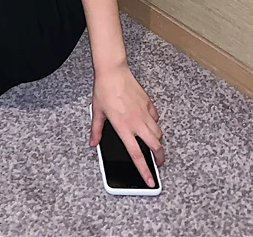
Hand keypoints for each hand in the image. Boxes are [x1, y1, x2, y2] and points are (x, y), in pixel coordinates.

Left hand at [90, 65, 163, 186]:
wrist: (113, 71)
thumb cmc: (104, 90)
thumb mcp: (97, 112)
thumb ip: (96, 130)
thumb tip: (93, 143)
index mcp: (123, 128)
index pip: (136, 155)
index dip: (144, 170)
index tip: (150, 181)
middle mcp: (137, 122)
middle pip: (155, 146)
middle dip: (159, 158)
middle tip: (158, 163)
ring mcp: (144, 113)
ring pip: (158, 133)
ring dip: (158, 141)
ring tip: (154, 144)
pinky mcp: (148, 103)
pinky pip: (156, 118)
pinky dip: (155, 123)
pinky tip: (150, 123)